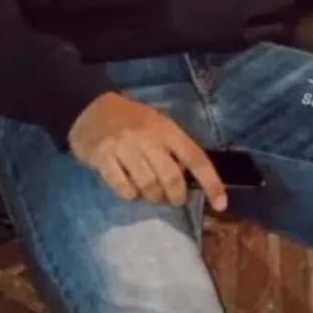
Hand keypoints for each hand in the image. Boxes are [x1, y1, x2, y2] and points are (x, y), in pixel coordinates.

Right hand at [68, 91, 227, 210]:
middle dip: (176, 196)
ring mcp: (125, 146)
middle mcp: (148, 137)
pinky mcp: (104, 157)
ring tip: (150, 194)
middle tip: (172, 199)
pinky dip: (129, 195)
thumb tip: (191, 179)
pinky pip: (123, 188)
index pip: (195, 158)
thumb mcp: (157, 125)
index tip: (221, 204)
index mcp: (167, 128)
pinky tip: (129, 189)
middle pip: (172, 177)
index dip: (211, 182)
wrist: (91, 108)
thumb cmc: (130, 120)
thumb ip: (172, 148)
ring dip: (152, 197)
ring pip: (148, 185)